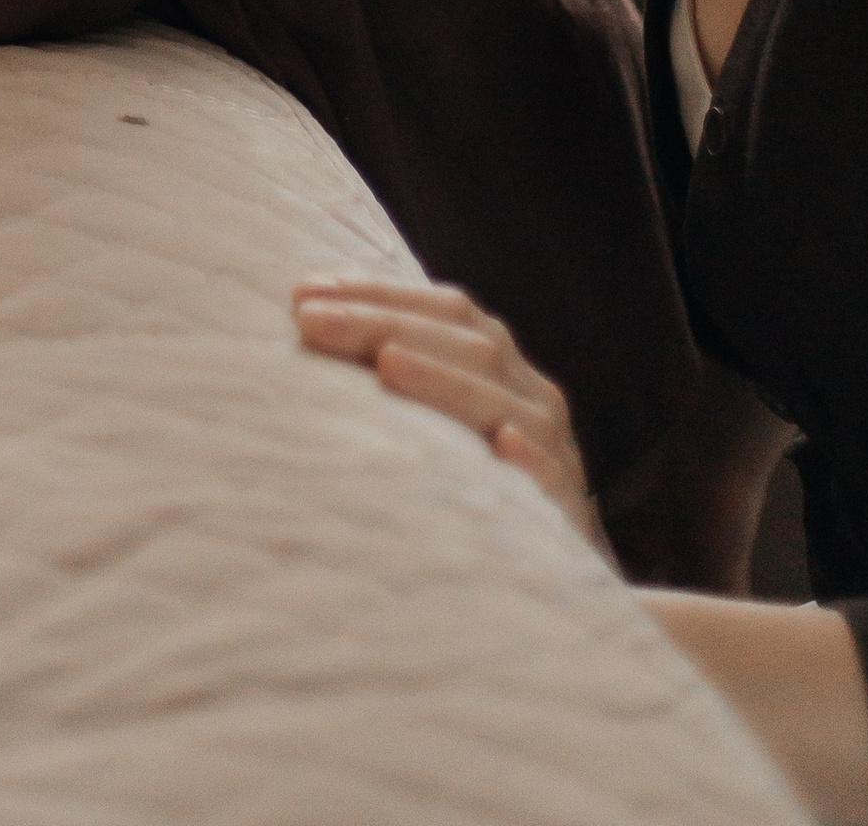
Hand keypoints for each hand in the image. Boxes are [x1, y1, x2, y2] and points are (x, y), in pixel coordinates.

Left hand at [294, 275, 609, 559]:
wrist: (561, 574)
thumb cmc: (479, 484)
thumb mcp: (446, 421)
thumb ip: (398, 369)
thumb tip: (303, 317)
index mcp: (503, 365)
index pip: (446, 311)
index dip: (378, 294)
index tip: (302, 293)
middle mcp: (532, 395)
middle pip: (465, 343)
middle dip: (383, 324)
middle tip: (311, 321)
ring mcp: (554, 449)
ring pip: (501, 401)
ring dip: (441, 378)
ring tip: (386, 361)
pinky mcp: (565, 509)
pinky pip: (549, 476)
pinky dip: (528, 457)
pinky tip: (502, 444)